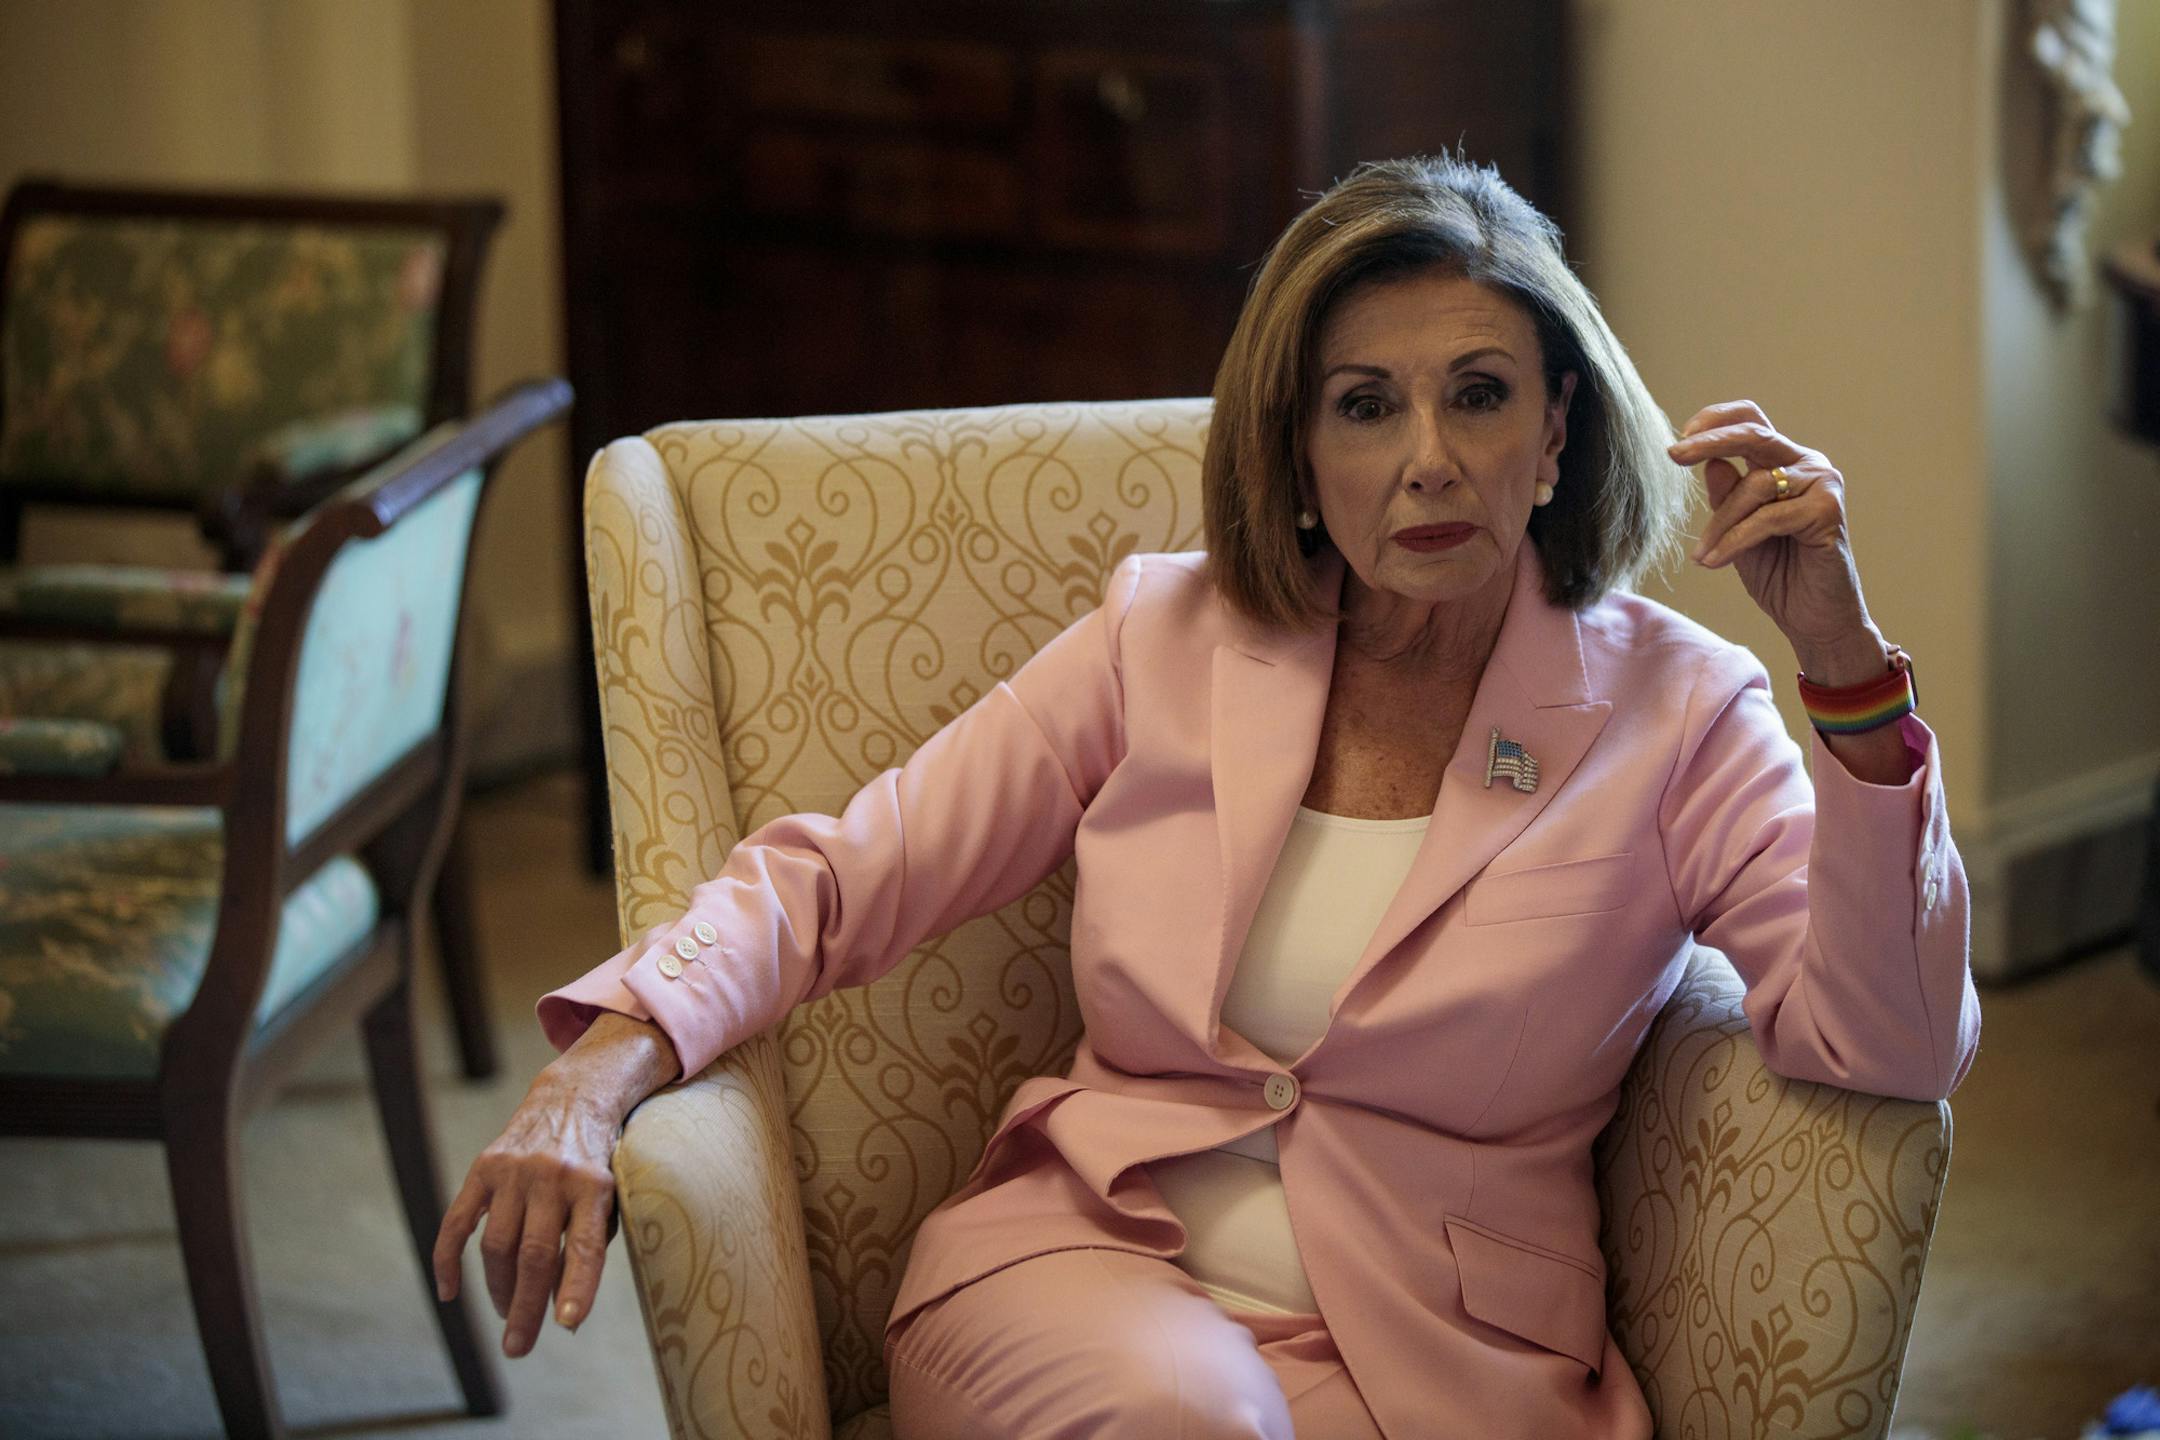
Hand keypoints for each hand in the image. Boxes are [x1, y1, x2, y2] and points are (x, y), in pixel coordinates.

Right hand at [432, 1061, 624, 1357]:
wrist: (574, 1099)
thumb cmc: (597, 1164)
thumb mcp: (609, 1196)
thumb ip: (588, 1245)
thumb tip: (564, 1315)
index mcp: (593, 1186)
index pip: (583, 1246)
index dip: (576, 1288)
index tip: (566, 1325)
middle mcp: (553, 1176)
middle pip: (533, 1255)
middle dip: (525, 1308)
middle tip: (518, 1347)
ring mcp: (515, 1170)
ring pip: (497, 1246)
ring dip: (499, 1290)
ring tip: (507, 1314)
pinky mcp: (484, 1167)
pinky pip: (458, 1222)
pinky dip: (448, 1261)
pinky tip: (450, 1292)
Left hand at [1667, 401, 1882, 676]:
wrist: (1815, 619)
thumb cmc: (1779, 574)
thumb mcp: (1736, 531)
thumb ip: (1726, 497)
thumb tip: (1710, 463)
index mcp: (1785, 462)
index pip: (1751, 421)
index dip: (1716, 420)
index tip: (1680, 436)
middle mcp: (1807, 464)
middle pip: (1755, 434)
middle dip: (1710, 441)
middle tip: (1673, 454)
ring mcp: (1822, 484)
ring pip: (1756, 485)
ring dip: (1720, 523)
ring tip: (1702, 555)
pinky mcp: (1828, 510)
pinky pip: (1768, 517)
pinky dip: (1735, 540)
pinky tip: (1714, 561)